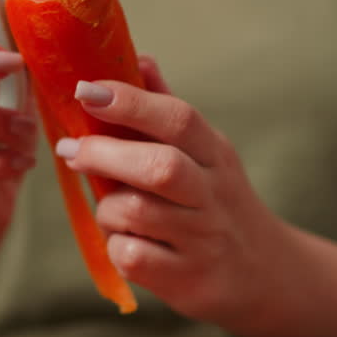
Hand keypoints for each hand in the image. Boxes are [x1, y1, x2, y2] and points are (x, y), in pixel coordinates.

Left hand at [53, 59, 288, 327]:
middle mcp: (213, 193)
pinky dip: (117, 247)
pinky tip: (126, 242)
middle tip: (71, 150)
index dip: (130, 102)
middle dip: (105, 154)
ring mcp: (203, 238)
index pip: (178, 118)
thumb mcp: (205, 153)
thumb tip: (139, 57)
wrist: (265, 275)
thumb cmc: (218, 202)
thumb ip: (167, 109)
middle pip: (160, 166)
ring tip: (109, 206)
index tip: (85, 90)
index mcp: (213, 153)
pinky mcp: (188, 279)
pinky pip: (133, 258)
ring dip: (107, 207)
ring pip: (136, 212)